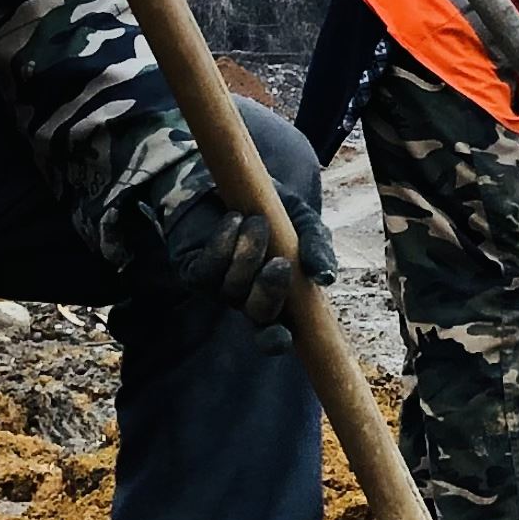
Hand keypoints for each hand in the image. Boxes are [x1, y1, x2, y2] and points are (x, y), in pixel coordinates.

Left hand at [163, 182, 338, 351]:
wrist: (228, 179)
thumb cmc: (269, 206)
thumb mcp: (302, 220)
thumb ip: (317, 246)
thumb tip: (325, 278)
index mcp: (278, 295)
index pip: (276, 334)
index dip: (277, 340)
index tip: (284, 336)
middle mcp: (247, 299)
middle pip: (258, 317)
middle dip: (269, 293)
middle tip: (280, 262)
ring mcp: (219, 287)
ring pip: (233, 288)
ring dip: (249, 253)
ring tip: (255, 219)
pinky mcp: (194, 270)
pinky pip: (208, 270)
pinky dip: (223, 244)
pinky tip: (233, 220)